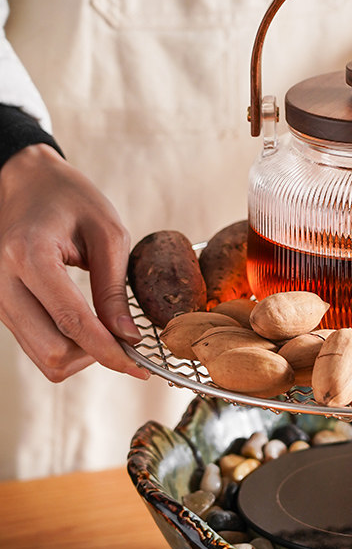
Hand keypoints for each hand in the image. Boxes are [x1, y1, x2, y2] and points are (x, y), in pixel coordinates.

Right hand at [0, 144, 149, 380]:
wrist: (27, 182)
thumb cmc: (71, 198)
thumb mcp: (108, 234)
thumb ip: (114, 289)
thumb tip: (128, 338)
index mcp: (29, 256)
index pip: (73, 322)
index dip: (109, 351)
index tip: (140, 366)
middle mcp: (3, 282)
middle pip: (52, 352)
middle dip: (95, 356)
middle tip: (129, 344)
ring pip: (42, 355)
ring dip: (82, 354)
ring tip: (111, 330)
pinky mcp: (3, 307)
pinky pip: (36, 343)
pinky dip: (67, 345)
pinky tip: (92, 326)